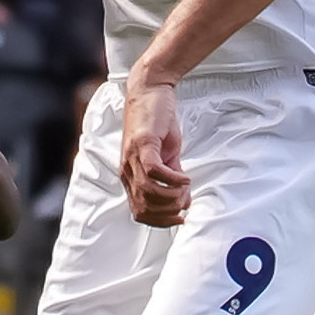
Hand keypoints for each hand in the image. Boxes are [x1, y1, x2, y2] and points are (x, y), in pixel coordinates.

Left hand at [118, 81, 191, 226]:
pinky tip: (184, 177)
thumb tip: (184, 201)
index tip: (180, 219)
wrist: (149, 92)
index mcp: (131, 176)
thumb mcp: (166, 156)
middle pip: (144, 207)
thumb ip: (172, 178)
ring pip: (149, 192)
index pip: (140, 212)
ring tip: (186, 188)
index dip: (160, 221)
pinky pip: (154, 172)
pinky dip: (172, 180)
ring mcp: (133, 158)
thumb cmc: (157, 124)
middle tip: (185, 202)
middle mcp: (127, 170)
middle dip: (168, 211)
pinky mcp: (143, 144)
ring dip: (172, 196)